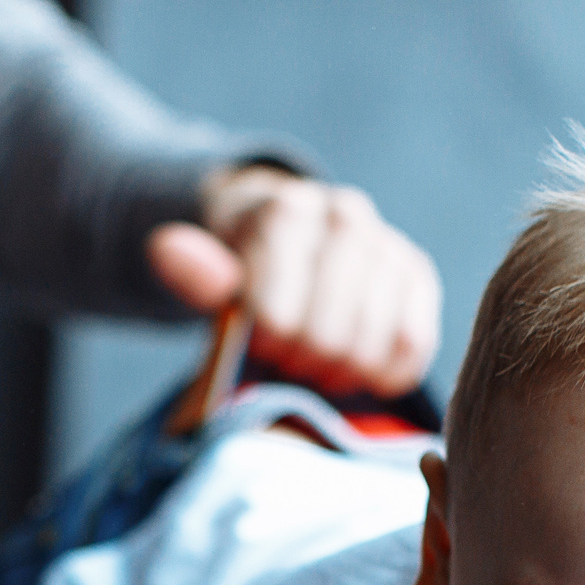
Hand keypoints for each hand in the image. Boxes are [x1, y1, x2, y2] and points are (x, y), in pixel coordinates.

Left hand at [146, 164, 440, 397]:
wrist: (290, 243)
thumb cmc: (246, 273)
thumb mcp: (208, 275)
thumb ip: (193, 271)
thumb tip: (166, 247)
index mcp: (286, 212)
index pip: (277, 320)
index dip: (264, 348)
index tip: (259, 342)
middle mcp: (345, 215)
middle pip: (327, 338)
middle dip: (302, 362)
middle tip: (290, 358)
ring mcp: (387, 244)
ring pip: (370, 346)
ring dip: (340, 372)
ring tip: (319, 362)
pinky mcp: (418, 275)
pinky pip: (412, 347)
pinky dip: (384, 372)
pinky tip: (358, 365)